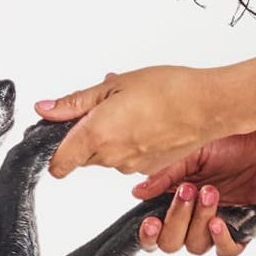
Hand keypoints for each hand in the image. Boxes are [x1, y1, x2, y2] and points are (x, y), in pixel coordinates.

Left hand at [34, 66, 220, 182]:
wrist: (209, 106)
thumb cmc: (168, 90)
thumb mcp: (113, 85)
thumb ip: (75, 102)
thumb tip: (46, 109)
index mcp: (96, 135)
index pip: (58, 164)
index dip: (54, 150)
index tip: (58, 134)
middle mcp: (111, 157)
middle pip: (82, 156)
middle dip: (86, 136)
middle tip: (104, 107)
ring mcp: (131, 167)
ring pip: (106, 157)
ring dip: (110, 139)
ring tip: (131, 110)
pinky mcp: (149, 170)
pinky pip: (128, 160)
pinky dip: (131, 144)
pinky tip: (147, 123)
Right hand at [130, 124, 255, 255]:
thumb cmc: (229, 143)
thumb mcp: (192, 152)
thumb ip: (165, 173)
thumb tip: (138, 192)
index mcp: (173, 200)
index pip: (152, 231)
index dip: (147, 234)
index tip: (152, 221)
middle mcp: (191, 218)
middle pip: (170, 243)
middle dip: (176, 220)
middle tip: (188, 191)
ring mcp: (215, 225)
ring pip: (195, 246)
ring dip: (199, 221)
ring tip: (212, 192)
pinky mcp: (241, 231)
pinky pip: (226, 251)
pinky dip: (220, 239)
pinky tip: (219, 220)